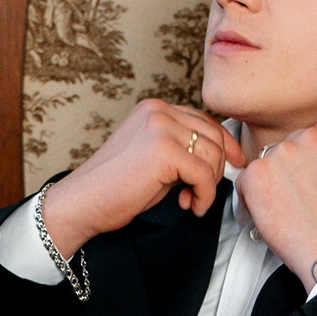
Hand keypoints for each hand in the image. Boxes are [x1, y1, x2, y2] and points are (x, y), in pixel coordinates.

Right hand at [39, 97, 242, 254]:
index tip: (234, 165)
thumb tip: (220, 156)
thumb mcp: (153, 159)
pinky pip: (204, 174)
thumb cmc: (114, 188)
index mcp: (154, 109)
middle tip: (198, 194)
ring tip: (189, 201)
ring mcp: (160, 127)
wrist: (82, 203)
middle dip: (216, 169)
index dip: (224, 144)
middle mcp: (158, 111)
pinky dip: (203, 196)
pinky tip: (189, 206)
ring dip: (208, 185)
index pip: (204, 120)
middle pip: (214, 136)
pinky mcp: (163, 150)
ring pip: (213, 155)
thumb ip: (181, 149)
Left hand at [233, 121, 316, 285]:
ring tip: (286, 208)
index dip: (309, 156)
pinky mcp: (258, 172)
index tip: (309, 172)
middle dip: (289, 168)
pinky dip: (250, 197)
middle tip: (296, 196)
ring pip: (266, 162)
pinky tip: (269, 213)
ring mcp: (282, 152)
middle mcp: (310, 137)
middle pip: (289, 145)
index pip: (316, 131)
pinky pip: (245, 180)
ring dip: (270, 182)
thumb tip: (312, 160)